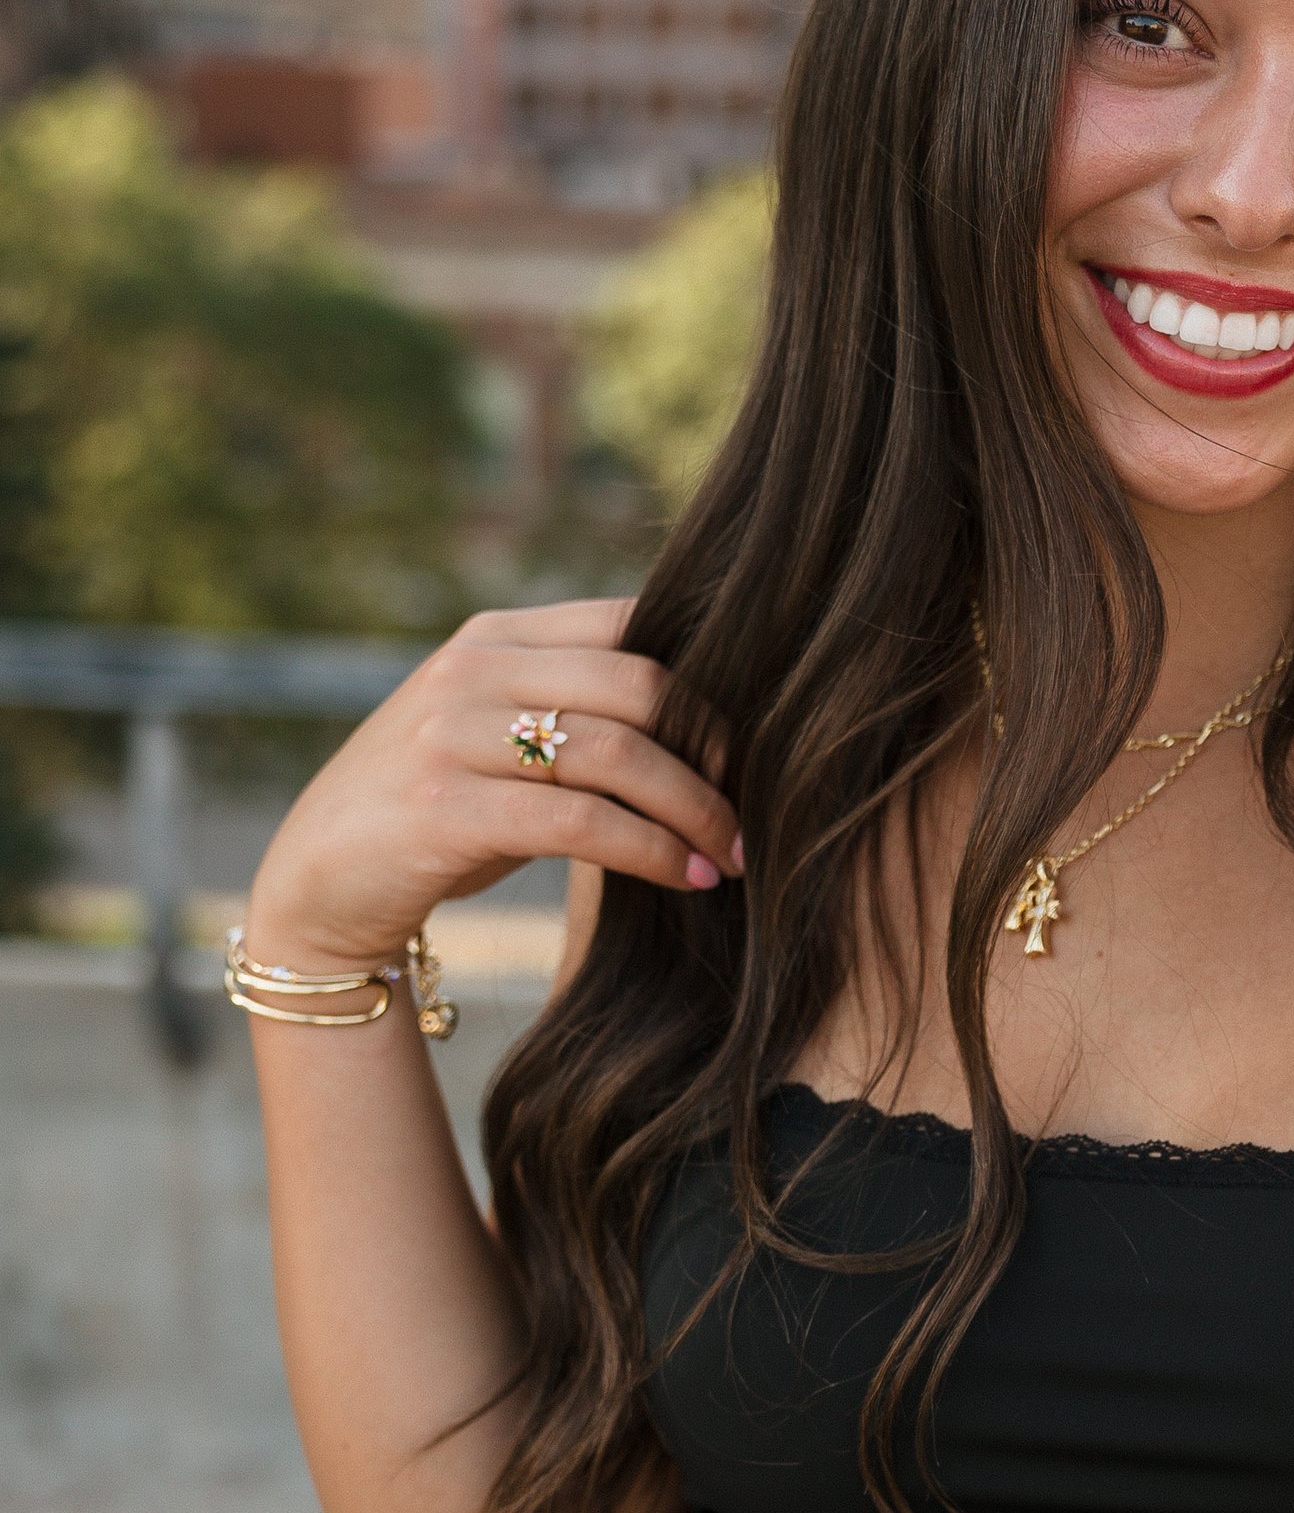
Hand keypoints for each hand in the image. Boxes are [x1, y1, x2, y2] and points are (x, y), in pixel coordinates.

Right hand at [243, 600, 740, 971]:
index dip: (708, 684)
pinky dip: (649, 850)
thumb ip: (578, 709)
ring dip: (695, 810)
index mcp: (496, 636)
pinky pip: (580, 820)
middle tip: (755, 812)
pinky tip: (684, 878)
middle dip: (715, 753)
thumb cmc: (439, 816)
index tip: (752, 748)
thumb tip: (714, 719)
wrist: (318, 887)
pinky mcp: (445, 807)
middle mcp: (472, 669)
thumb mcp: (502, 738)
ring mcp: (452, 734)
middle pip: (640, 686)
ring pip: (619, 752)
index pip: (630, 625)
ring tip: (732, 856)